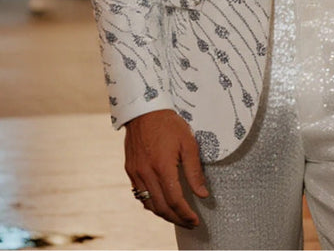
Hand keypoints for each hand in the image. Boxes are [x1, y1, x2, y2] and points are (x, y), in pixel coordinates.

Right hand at [124, 109, 208, 227]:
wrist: (144, 110)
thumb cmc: (169, 124)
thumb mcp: (188, 143)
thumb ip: (195, 171)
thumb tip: (202, 194)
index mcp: (162, 167)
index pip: (175, 200)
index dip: (186, 214)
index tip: (195, 221)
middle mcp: (146, 173)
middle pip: (162, 207)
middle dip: (177, 219)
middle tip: (189, 224)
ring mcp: (136, 173)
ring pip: (149, 204)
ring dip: (164, 215)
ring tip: (177, 216)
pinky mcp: (130, 170)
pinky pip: (140, 195)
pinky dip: (152, 204)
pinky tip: (161, 203)